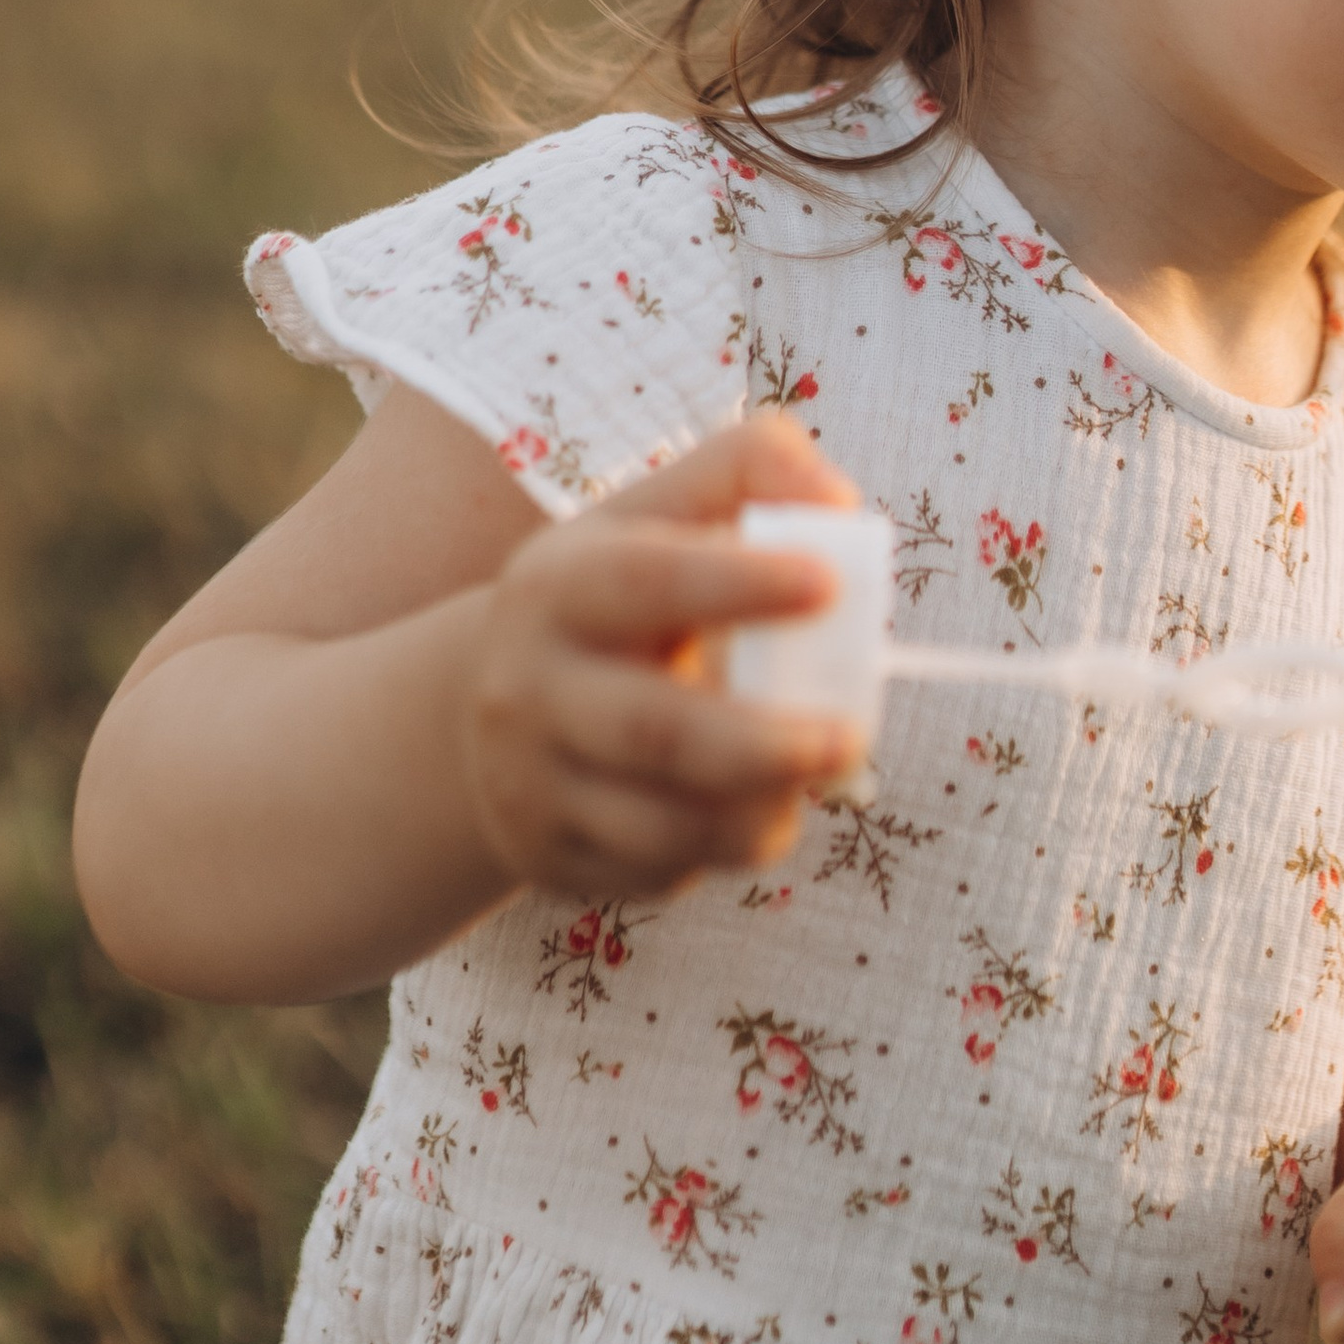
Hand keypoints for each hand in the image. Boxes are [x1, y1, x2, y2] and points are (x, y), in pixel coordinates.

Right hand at [456, 415, 869, 902]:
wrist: (490, 708)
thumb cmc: (612, 595)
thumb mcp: (651, 514)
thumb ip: (747, 470)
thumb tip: (841, 505)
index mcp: (558, 585)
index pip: (646, 580)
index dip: (740, 583)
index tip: (830, 584)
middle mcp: (530, 687)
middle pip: (655, 730)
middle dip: (766, 743)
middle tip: (854, 736)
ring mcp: (533, 784)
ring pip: (662, 826)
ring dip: (761, 812)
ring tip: (816, 776)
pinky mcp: (551, 859)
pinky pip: (658, 873)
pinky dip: (725, 850)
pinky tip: (750, 811)